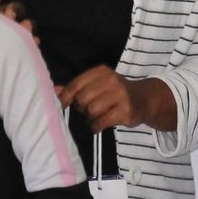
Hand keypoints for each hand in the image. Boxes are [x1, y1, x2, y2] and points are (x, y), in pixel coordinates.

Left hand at [58, 66, 175, 132]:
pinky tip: (99, 125)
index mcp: (101, 71)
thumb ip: (76, 88)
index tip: (62, 105)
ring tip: (96, 117)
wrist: (144, 99)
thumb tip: (53, 90)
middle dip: (82, 108)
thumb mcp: (97, 85)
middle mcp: (111, 81)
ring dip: (90, 118)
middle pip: (82, 99)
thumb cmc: (115, 92)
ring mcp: (120, 96)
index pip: (76, 84)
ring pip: (91, 111)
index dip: (66, 97)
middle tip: (88, 110)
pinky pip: (101, 122)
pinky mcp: (126, 111)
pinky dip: (96, 126)